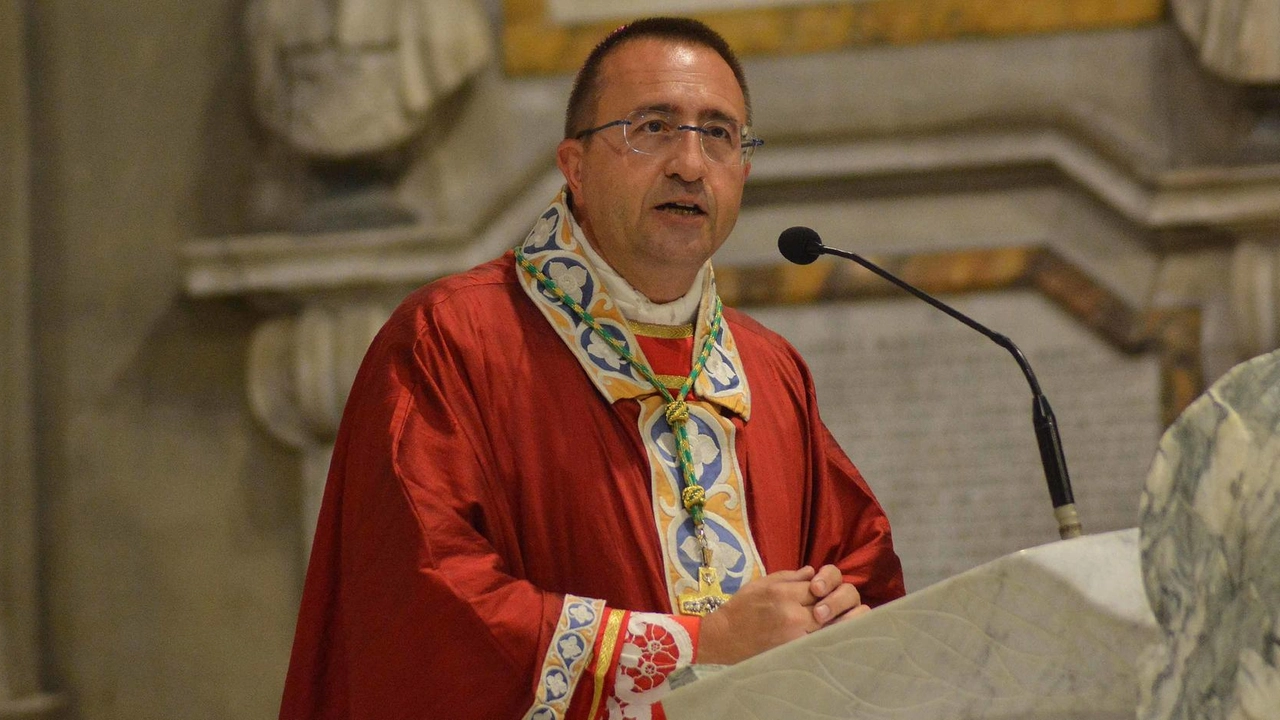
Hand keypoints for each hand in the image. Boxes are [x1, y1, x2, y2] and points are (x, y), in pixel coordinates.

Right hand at [696, 565, 865, 664]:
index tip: (828, 590)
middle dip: (843, 603)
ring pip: (832, 626)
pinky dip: (833, 638)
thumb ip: (790, 576)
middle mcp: (792, 613)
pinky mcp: (794, 651)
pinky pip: (822, 643)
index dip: (829, 586)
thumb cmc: (742, 607)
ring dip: (846, 621)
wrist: (723, 637)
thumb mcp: (763, 583)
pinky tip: (840, 636)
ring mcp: (794, 635)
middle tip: (849, 605)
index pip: (821, 585)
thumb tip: (814, 571)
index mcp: (784, 592)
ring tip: (857, 619)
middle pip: (832, 605)